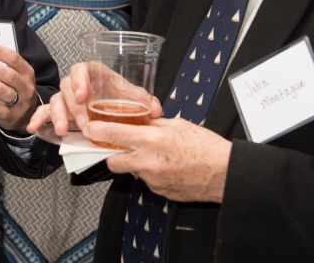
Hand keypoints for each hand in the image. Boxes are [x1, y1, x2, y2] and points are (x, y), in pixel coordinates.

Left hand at [0, 43, 38, 131]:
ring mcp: (21, 103)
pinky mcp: (13, 117)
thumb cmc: (17, 89)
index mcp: (27, 73)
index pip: (14, 59)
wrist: (27, 115)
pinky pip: (2, 111)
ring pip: (7, 92)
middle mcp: (26, 87)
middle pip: (10, 75)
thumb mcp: (16, 76)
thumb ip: (2, 68)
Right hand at [27, 62, 160, 135]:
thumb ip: (146, 102)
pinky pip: (45, 112)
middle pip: (67, 87)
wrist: (117, 108)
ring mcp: (68, 98)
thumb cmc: (122, 98)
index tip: (83, 96)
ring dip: (57, 115)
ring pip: (56, 100)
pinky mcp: (61, 111)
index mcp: (96, 74)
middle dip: (73, 106)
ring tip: (63, 131)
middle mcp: (79, 84)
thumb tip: (156, 109)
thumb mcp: (135, 98)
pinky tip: (34, 128)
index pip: (83, 68)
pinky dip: (38, 119)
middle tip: (82, 123)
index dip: (80, 80)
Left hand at [82, 116, 231, 202]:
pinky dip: (150, 173)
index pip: (114, 135)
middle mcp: (149, 162)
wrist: (225, 173)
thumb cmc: (206, 148)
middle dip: (111, 153)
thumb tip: (136, 121)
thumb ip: (152, 124)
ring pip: (131, 171)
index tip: (88, 128)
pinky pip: (146, 181)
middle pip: (113, 160)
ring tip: (154, 155)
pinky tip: (165, 167)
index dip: (96, 131)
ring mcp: (153, 180)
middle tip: (116, 145)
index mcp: (152, 140)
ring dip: (135, 162)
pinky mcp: (159, 192)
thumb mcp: (177, 125)